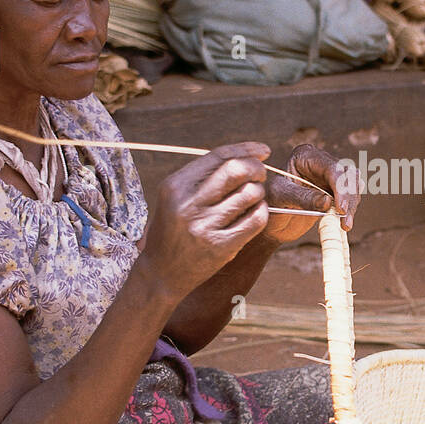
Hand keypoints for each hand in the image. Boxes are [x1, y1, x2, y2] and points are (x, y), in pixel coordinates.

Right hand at [141, 143, 270, 291]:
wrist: (160, 273)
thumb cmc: (174, 229)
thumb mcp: (177, 197)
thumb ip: (205, 176)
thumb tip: (249, 156)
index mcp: (176, 185)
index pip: (218, 156)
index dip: (246, 150)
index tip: (264, 151)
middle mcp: (188, 204)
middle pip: (237, 170)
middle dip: (256, 169)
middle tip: (260, 176)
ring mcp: (204, 226)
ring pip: (250, 194)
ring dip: (259, 193)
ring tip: (253, 199)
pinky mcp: (220, 247)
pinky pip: (256, 220)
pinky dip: (262, 213)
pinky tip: (255, 214)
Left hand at [261, 143, 361, 243]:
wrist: (273, 223)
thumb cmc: (271, 205)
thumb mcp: (281, 198)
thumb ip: (303, 198)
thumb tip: (327, 201)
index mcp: (305, 156)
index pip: (332, 168)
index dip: (340, 187)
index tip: (341, 208)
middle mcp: (321, 162)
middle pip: (348, 175)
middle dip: (349, 198)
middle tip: (345, 220)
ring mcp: (330, 177)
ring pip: (354, 186)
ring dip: (352, 206)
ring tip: (345, 225)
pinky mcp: (336, 192)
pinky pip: (351, 198)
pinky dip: (351, 210)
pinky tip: (344, 223)